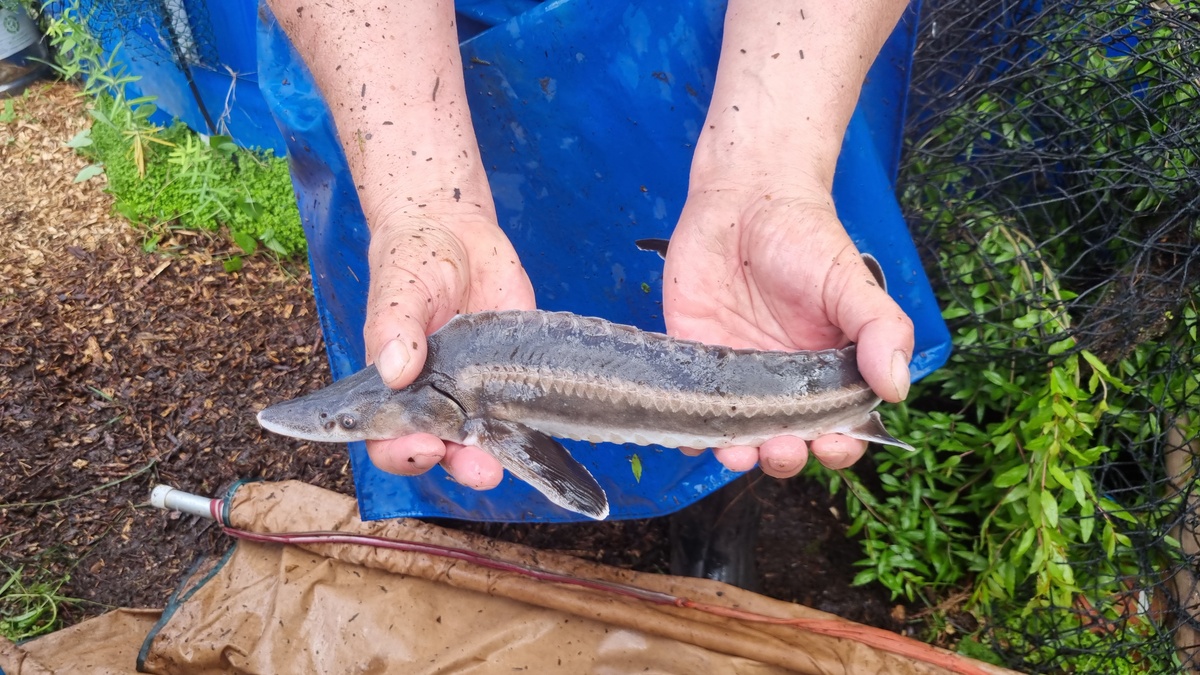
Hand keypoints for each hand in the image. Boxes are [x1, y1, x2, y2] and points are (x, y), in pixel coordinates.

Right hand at [362, 211, 533, 488]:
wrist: (455, 230)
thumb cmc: (412, 261)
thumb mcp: (398, 288)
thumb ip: (394, 329)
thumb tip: (396, 372)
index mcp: (396, 388)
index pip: (388, 438)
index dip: (401, 452)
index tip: (422, 445)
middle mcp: (436, 399)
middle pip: (441, 451)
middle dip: (460, 464)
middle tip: (478, 466)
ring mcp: (477, 391)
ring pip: (486, 440)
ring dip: (496, 455)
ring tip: (504, 461)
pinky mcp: (516, 374)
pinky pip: (526, 410)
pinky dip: (536, 426)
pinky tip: (548, 430)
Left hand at [663, 180, 913, 476]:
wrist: (745, 197)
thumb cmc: (806, 237)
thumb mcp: (851, 282)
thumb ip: (880, 329)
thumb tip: (898, 388)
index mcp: (829, 371)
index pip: (839, 427)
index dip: (838, 447)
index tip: (832, 445)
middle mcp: (783, 383)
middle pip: (787, 441)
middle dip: (785, 456)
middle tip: (781, 446)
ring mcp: (736, 376)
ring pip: (737, 435)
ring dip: (738, 453)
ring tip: (738, 452)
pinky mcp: (693, 358)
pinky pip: (689, 408)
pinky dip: (689, 430)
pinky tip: (692, 434)